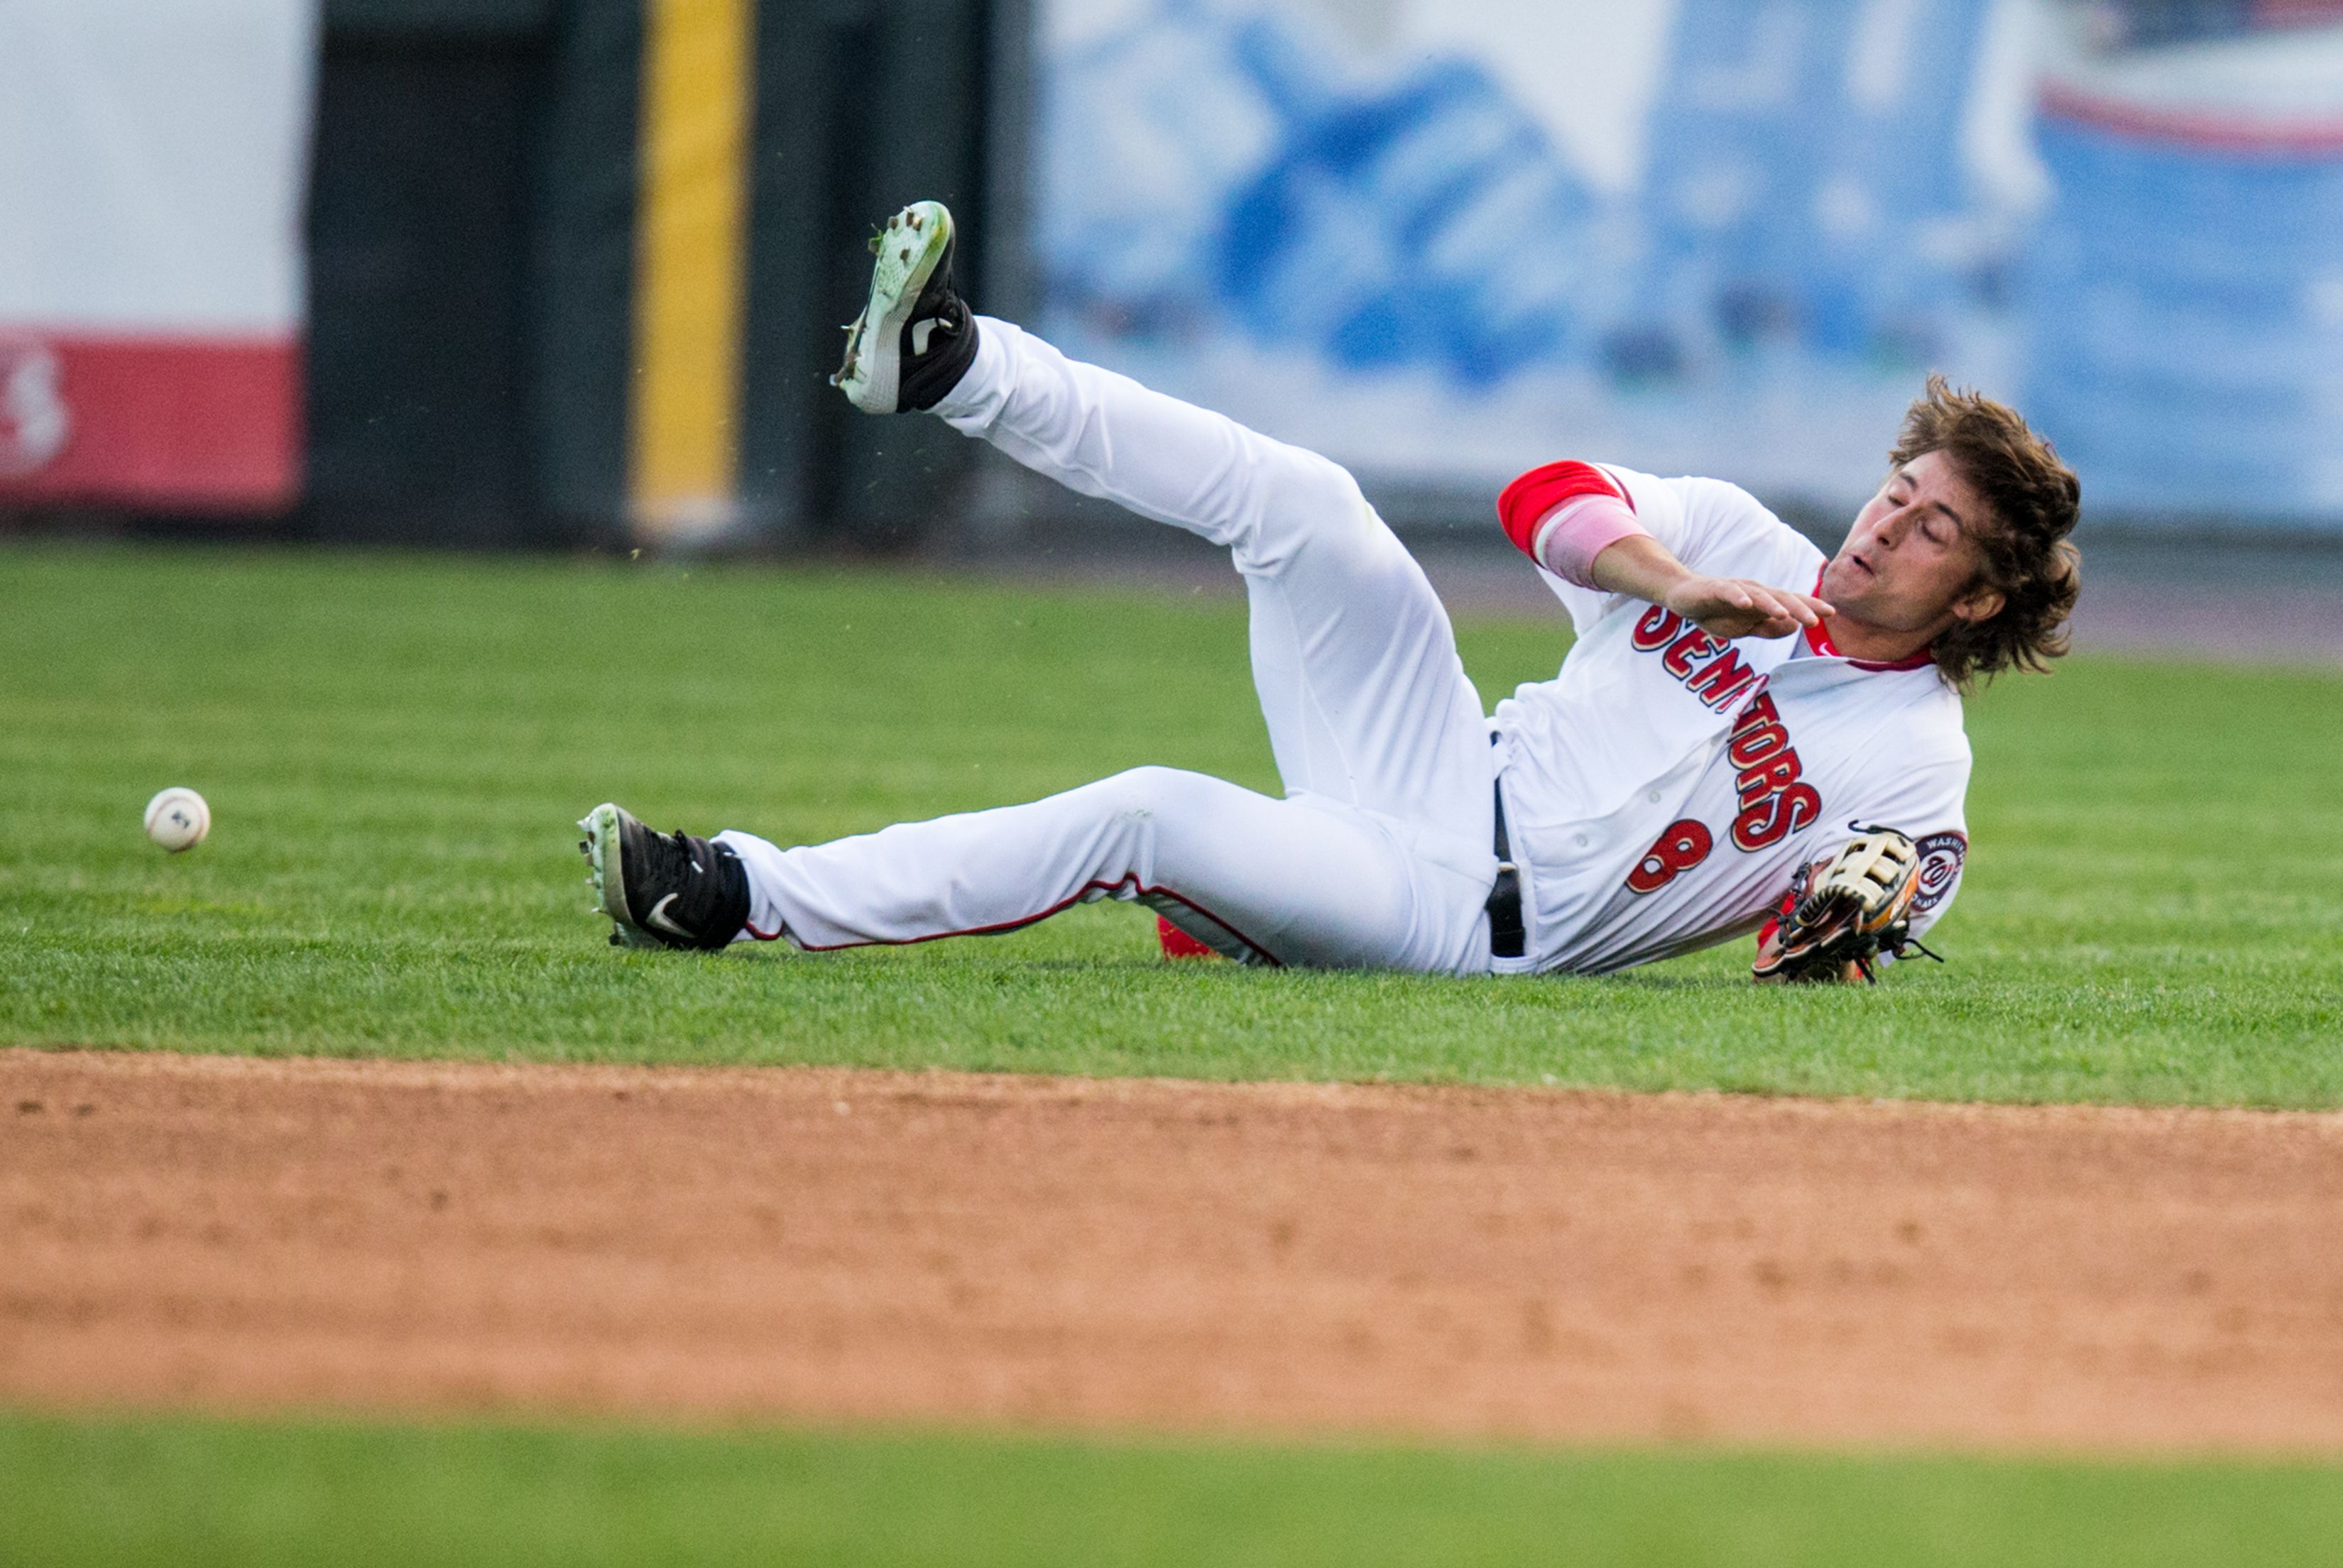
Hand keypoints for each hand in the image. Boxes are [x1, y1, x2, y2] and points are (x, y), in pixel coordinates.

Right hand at [1663, 575, 1834, 640]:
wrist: (1683, 596)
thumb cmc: (1717, 611)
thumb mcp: (1745, 627)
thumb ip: (1768, 628)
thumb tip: (1794, 626)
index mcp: (1763, 602)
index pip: (1791, 602)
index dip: (1810, 606)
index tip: (1830, 613)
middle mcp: (1753, 592)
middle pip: (1780, 598)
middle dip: (1799, 608)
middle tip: (1815, 620)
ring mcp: (1735, 589)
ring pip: (1758, 595)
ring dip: (1772, 604)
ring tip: (1785, 614)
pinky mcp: (1714, 589)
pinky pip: (1728, 592)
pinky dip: (1737, 597)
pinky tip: (1745, 604)